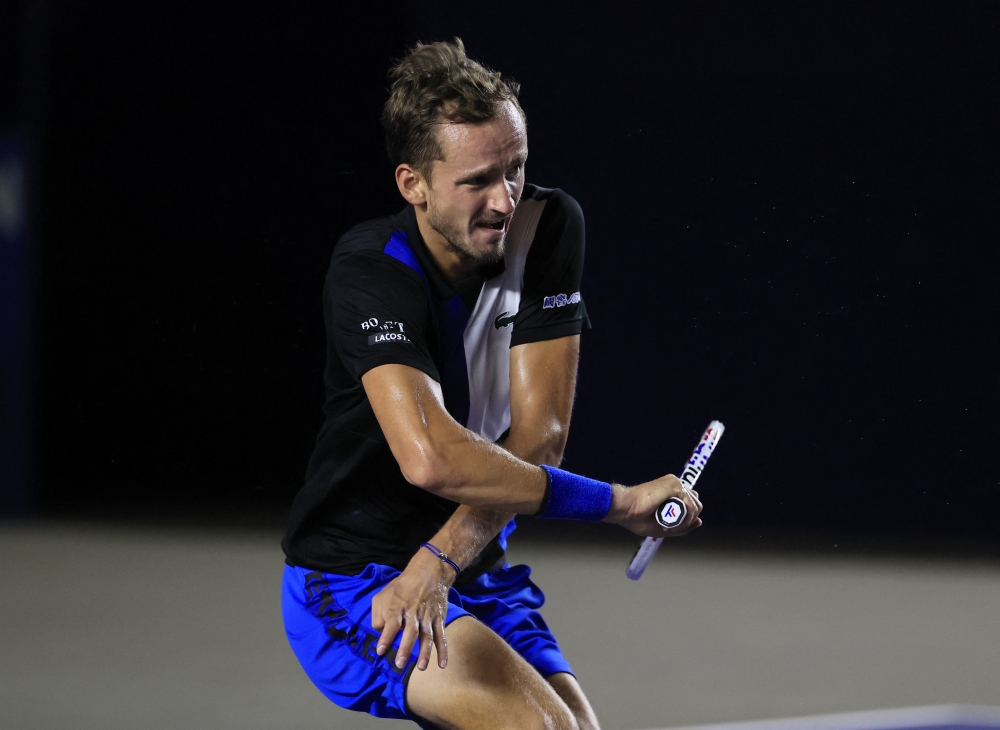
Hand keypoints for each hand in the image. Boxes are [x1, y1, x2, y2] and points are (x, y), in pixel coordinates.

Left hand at [371, 548, 453, 670]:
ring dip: (424, 652)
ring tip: (421, 667)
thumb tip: (380, 632)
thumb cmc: (401, 587)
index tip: (380, 651)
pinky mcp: (439, 618)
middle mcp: (414, 611)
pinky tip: (442, 664)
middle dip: (405, 648)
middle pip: (410, 631)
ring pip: (427, 635)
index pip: (391, 622)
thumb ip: (378, 615)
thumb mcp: (383, 595)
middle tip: (400, 664)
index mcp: (398, 605)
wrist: (429, 571)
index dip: (386, 636)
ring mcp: (428, 615)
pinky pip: (442, 635)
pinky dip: (443, 650)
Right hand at [603, 474, 702, 536]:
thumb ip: (682, 526)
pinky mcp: (675, 485)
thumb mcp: (663, 527)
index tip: (672, 527)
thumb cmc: (636, 517)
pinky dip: (684, 518)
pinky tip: (671, 522)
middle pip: (697, 504)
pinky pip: (690, 506)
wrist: (625, 508)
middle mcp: (675, 485)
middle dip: (688, 519)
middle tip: (671, 526)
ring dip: (686, 521)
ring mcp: (675, 484)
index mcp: (670, 491)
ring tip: (669, 525)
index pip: (691, 504)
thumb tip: (699, 521)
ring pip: (695, 506)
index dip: (686, 518)